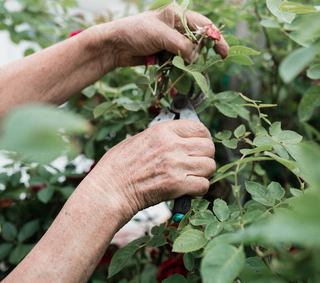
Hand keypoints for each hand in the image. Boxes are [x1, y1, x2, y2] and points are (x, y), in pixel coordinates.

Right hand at [85, 120, 214, 219]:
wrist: (109, 190)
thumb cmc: (118, 166)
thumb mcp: (138, 140)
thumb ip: (162, 137)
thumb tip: (179, 138)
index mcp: (163, 130)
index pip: (200, 128)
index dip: (203, 138)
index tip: (200, 145)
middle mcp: (173, 145)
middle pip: (209, 147)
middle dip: (205, 156)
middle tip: (196, 164)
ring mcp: (176, 165)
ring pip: (210, 166)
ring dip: (204, 173)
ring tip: (192, 177)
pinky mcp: (177, 185)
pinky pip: (204, 185)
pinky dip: (199, 189)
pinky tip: (189, 190)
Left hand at [94, 3, 228, 69]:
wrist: (114, 46)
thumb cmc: (135, 32)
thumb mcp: (160, 35)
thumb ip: (181, 46)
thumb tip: (195, 59)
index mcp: (177, 15)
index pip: (203, 24)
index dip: (215, 37)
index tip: (223, 52)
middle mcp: (176, 26)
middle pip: (198, 40)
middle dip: (204, 51)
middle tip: (215, 60)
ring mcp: (170, 41)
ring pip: (189, 53)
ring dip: (190, 61)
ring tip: (188, 68)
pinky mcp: (164, 53)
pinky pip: (178, 61)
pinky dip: (179, 67)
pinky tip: (177, 71)